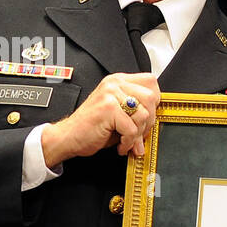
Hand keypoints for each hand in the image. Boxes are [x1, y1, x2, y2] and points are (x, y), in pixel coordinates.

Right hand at [41, 72, 160, 166]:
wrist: (68, 137)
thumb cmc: (93, 127)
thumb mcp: (119, 114)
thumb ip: (138, 111)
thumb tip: (158, 120)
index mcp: (118, 81)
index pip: (151, 81)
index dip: (154, 101)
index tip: (147, 116)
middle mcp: (114, 84)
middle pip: (152, 97)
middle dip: (149, 120)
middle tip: (137, 132)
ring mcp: (110, 95)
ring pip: (144, 114)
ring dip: (138, 133)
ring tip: (127, 140)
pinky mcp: (108, 109)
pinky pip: (132, 128)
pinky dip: (128, 142)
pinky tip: (120, 145)